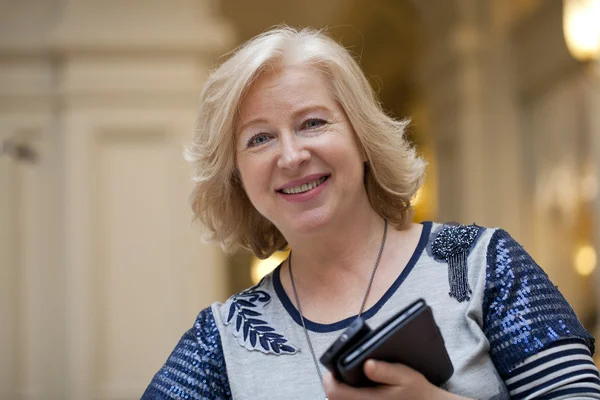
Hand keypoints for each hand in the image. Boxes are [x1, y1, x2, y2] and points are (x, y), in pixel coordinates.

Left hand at [323, 360, 467, 399]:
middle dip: (334, 384)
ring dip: (342, 392)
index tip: (333, 368)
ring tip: (349, 378)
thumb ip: (385, 370)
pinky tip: (358, 388)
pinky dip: (350, 397)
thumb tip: (367, 364)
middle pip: (334, 399)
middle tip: (340, 370)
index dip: (329, 379)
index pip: (334, 393)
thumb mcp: (405, 376)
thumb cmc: (417, 392)